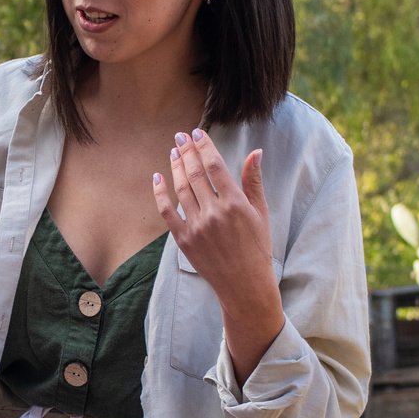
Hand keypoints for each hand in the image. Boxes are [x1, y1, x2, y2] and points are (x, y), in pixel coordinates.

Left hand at [152, 130, 283, 376]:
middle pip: (195, 174)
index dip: (204, 146)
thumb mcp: (260, 213)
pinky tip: (157, 177)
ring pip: (181, 189)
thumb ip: (253, 181)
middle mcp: (214, 213)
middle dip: (186, 151)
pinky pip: (167, 211)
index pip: (215, 166)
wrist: (244, 285)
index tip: (196, 133)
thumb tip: (256, 152)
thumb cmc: (257, 248)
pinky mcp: (184, 240)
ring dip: (175, 167)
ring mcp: (197, 226)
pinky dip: (160, 193)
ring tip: (173, 152)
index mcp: (235, 203)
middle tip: (180, 136)